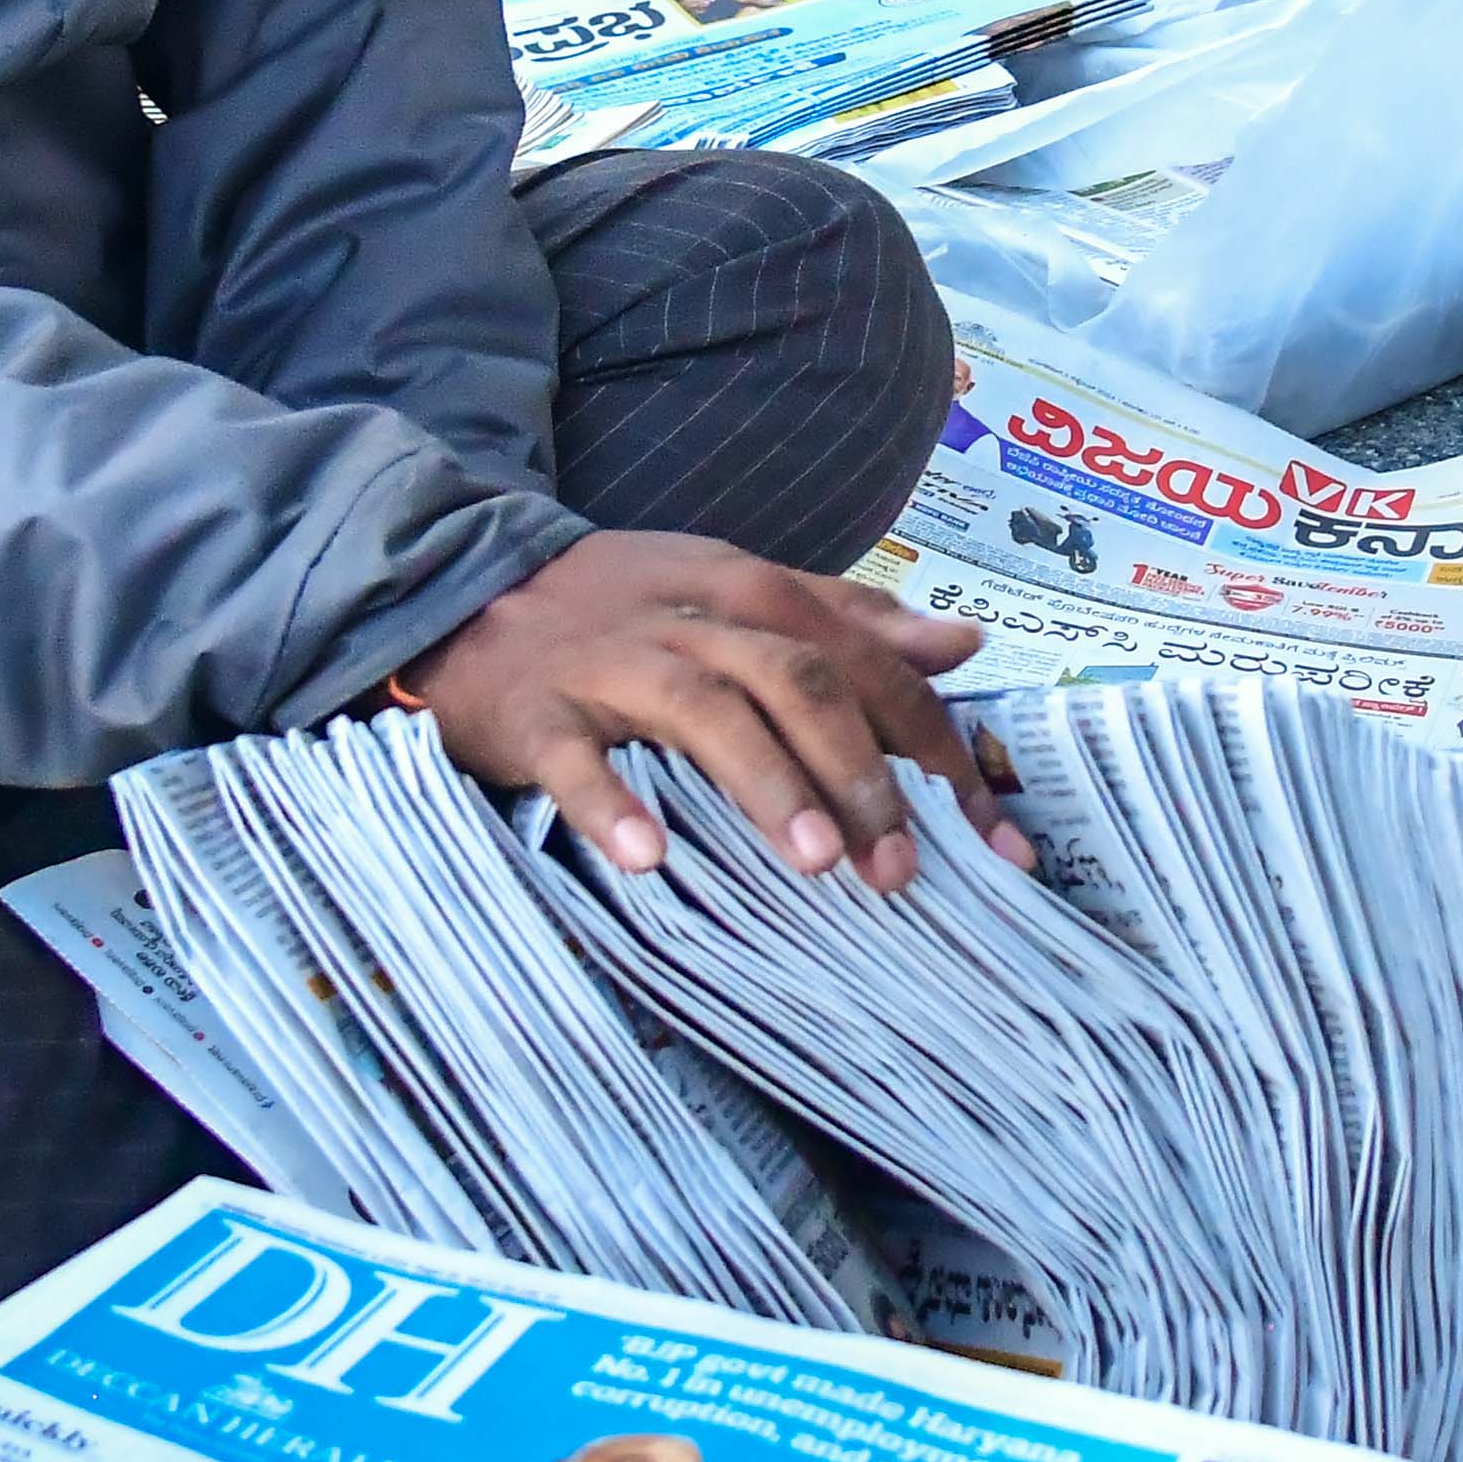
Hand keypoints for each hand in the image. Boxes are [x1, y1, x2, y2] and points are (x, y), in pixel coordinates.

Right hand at [408, 535, 1009, 887]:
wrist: (466, 591)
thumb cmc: (623, 607)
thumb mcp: (736, 590)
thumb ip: (850, 619)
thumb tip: (962, 644)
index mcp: (752, 592)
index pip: (868, 666)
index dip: (940, 751)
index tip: (996, 842)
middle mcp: (694, 621)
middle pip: (800, 683)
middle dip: (861, 777)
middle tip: (901, 872)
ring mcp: (613, 664)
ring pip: (706, 714)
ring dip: (767, 786)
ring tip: (817, 864)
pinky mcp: (539, 712)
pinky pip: (577, 761)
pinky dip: (611, 805)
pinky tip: (648, 859)